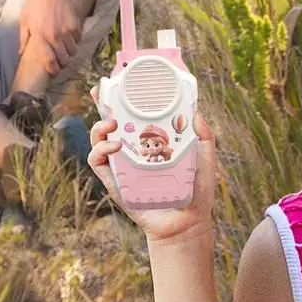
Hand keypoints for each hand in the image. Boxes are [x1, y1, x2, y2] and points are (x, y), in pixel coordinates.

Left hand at [20, 0, 80, 76]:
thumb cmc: (37, 1)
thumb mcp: (25, 19)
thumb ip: (24, 38)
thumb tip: (22, 52)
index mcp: (40, 37)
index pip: (50, 62)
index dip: (53, 70)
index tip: (53, 71)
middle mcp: (55, 37)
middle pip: (64, 60)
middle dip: (62, 62)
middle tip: (59, 59)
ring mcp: (67, 32)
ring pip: (73, 51)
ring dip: (69, 51)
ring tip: (64, 46)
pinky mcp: (76, 25)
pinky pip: (78, 39)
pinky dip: (74, 40)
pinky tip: (68, 33)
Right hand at [87, 94, 216, 242]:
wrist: (187, 223)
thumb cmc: (195, 190)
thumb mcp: (204, 157)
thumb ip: (203, 135)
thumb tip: (195, 111)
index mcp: (152, 139)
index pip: (135, 113)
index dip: (124, 96)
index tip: (119, 79)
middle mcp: (133, 148)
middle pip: (111, 121)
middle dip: (101, 103)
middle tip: (103, 92)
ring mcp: (121, 164)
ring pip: (99, 139)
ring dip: (99, 126)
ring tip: (112, 124)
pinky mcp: (114, 180)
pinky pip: (97, 161)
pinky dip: (100, 150)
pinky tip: (114, 146)